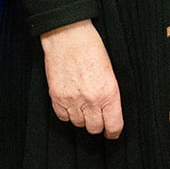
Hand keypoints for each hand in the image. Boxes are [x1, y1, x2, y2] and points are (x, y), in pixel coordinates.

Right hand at [40, 20, 122, 137]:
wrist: (68, 35)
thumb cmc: (91, 48)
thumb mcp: (110, 71)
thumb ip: (109, 94)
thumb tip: (108, 112)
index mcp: (108, 93)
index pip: (113, 125)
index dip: (113, 132)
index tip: (112, 133)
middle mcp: (91, 99)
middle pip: (94, 128)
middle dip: (97, 124)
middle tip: (96, 117)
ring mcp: (72, 99)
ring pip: (78, 123)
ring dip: (81, 118)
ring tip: (82, 105)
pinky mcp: (56, 96)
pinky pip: (62, 116)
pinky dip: (67, 113)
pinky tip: (70, 103)